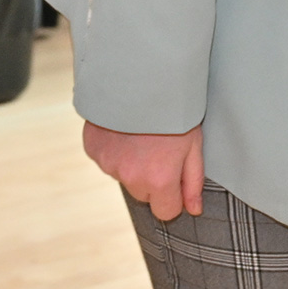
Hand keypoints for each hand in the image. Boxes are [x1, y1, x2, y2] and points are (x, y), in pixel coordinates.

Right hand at [83, 120, 205, 221]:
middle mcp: (131, 177)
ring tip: (142, 134)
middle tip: (160, 148)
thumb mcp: (194, 143)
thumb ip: (193, 181)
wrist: (142, 77)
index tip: (176, 177)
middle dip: (153, 179)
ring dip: (132, 163)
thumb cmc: (175, 109)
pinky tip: (124, 129)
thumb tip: (193, 209)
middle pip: (144, 194)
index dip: (173, 196)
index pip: (165, 211)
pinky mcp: (92, 149)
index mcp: (160, 178)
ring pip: (123, 176)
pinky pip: (106, 160)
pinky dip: (114, 149)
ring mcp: (108, 163)